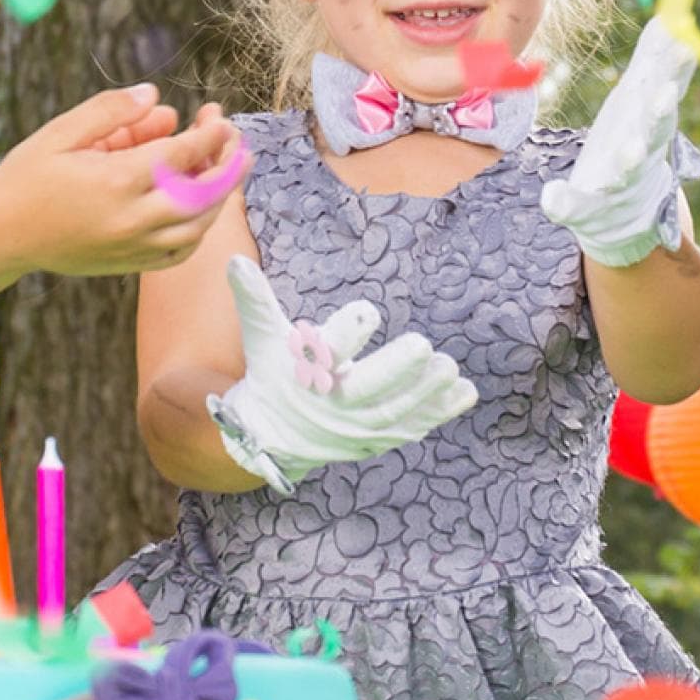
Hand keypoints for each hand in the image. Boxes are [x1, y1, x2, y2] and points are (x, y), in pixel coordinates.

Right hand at [0, 88, 245, 279]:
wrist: (0, 233)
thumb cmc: (28, 177)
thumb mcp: (61, 134)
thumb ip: (110, 111)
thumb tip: (156, 95)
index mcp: (116, 181)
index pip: (181, 156)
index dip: (209, 137)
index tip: (221, 120)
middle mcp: (132, 218)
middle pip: (201, 193)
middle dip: (227, 166)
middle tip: (239, 144)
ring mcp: (134, 246)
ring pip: (198, 225)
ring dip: (220, 198)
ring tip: (228, 171)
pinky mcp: (131, 264)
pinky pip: (180, 251)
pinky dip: (199, 229)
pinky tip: (202, 207)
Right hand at [208, 255, 477, 494]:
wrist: (272, 437)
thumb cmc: (275, 375)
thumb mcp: (264, 338)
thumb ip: (256, 300)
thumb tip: (234, 260)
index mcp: (306, 375)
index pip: (324, 353)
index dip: (345, 333)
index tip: (369, 310)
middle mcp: (333, 405)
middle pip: (366, 390)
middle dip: (394, 369)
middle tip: (423, 345)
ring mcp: (358, 428)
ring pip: (396, 413)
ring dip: (426, 392)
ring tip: (449, 368)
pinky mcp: (379, 440)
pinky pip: (413, 427)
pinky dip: (440, 412)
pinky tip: (465, 391)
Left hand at [540, 18, 699, 268]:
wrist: (625, 215)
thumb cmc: (633, 141)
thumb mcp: (640, 100)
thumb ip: (652, 64)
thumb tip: (669, 18)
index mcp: (651, 119)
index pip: (667, 90)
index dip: (676, 71)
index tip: (685, 47)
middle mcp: (644, 149)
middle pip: (657, 129)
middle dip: (660, 113)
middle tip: (665, 95)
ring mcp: (620, 181)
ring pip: (628, 169)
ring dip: (630, 160)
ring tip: (630, 152)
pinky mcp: (593, 206)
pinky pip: (578, 205)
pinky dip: (566, 203)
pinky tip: (551, 198)